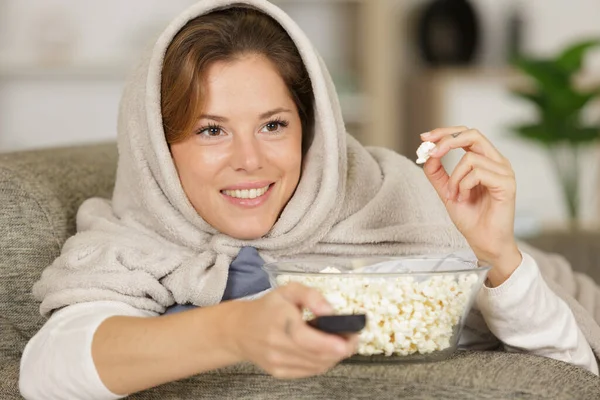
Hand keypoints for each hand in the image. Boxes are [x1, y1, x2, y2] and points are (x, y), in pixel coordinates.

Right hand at [229, 283, 357, 378]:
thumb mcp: (288, 291)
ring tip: (342, 343)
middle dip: (340, 349)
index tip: (347, 341)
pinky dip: (322, 363)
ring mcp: (277, 362)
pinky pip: (309, 371)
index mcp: (279, 321)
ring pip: (315, 366)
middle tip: (353, 338)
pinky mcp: (279, 372)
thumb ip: (311, 295)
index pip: (304, 337)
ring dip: (334, 357)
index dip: (328, 342)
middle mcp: (277, 345)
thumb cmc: (268, 307)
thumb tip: (330, 311)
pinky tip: (326, 352)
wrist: (240, 330)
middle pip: (315, 355)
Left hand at [421, 126, 521, 285]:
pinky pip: (477, 173)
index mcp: (485, 159)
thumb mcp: (446, 190)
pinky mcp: (506, 183)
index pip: (466, 134)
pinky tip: (465, 198)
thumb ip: (437, 172)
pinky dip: (464, 185)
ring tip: (455, 196)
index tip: (424, 137)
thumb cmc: (471, 218)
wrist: (484, 242)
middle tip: (431, 152)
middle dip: (447, 140)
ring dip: (454, 178)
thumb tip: (426, 154)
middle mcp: (497, 161)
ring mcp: (504, 171)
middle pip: (472, 134)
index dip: (444, 132)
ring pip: (470, 158)